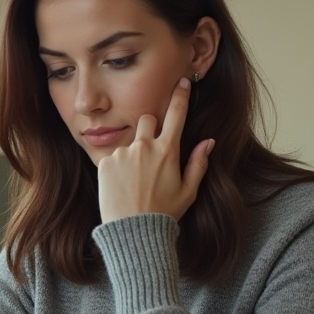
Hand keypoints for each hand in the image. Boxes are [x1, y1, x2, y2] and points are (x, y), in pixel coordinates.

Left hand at [96, 77, 214, 222]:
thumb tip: (208, 142)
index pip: (176, 114)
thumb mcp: (188, 191)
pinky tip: (122, 186)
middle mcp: (144, 146)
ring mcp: (123, 153)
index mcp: (168, 151)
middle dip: (150, 128)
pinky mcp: (105, 162)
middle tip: (151, 152)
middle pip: (147, 119)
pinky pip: (114, 157)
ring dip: (133, 153)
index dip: (179, 96)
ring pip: (129, 142)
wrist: (133, 231)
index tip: (180, 82)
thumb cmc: (164, 213)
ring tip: (135, 181)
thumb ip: (198, 163)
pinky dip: (118, 167)